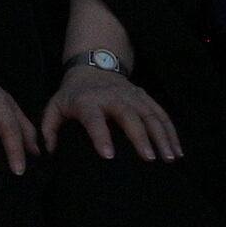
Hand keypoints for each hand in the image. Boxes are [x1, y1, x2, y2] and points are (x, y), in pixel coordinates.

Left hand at [41, 64, 183, 161]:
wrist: (92, 67)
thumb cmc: (72, 96)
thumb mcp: (54, 107)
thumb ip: (48, 129)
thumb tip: (48, 152)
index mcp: (87, 102)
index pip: (93, 119)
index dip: (100, 136)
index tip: (108, 155)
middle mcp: (112, 97)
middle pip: (129, 116)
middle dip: (140, 137)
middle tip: (149, 159)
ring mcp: (132, 96)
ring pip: (150, 115)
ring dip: (162, 136)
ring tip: (169, 158)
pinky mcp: (145, 97)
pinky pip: (161, 114)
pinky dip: (171, 132)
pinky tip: (177, 151)